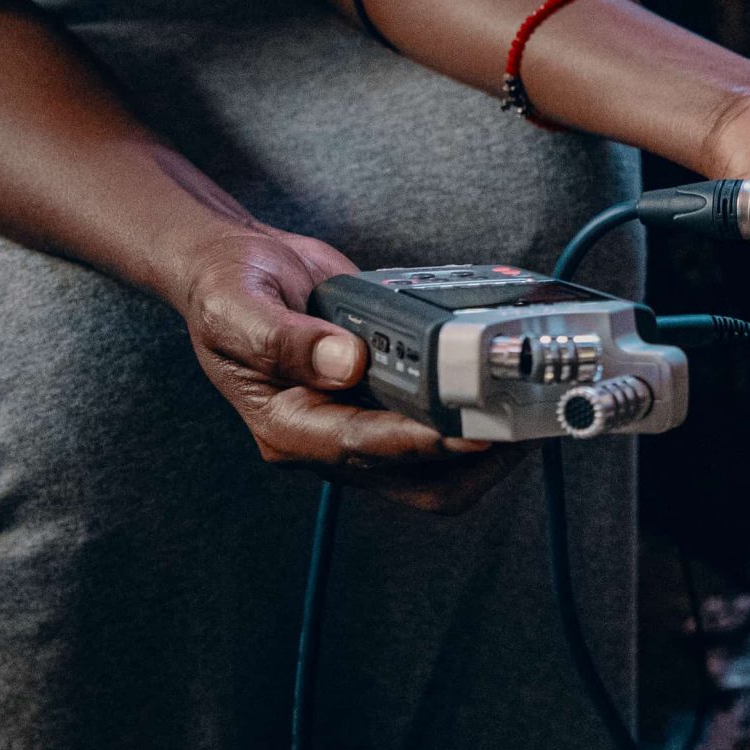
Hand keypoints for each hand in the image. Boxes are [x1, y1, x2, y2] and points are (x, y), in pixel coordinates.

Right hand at [170, 222, 521, 513]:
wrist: (240, 267)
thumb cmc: (226, 287)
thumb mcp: (238, 304)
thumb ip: (284, 337)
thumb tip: (346, 362)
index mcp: (285, 424)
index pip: (361, 448)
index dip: (418, 443)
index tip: (466, 434)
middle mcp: (325, 436)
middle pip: (411, 481)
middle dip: (467, 464)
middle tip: (514, 429)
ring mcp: (358, 423)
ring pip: (434, 468)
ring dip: (480, 450)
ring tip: (522, 415)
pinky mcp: (383, 403)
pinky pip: (435, 431)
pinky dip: (471, 418)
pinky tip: (498, 390)